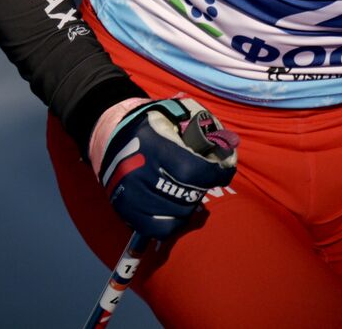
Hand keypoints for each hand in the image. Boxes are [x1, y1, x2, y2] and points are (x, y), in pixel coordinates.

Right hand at [90, 96, 238, 237]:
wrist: (113, 134)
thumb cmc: (153, 123)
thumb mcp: (178, 112)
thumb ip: (205, 125)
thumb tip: (229, 145)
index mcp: (154, 145)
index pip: (194, 171)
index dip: (215, 175)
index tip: (223, 172)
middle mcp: (139, 172)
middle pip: (186, 195)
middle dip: (202, 188)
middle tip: (204, 179)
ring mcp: (130, 194)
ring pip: (176, 214)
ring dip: (189, 204)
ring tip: (188, 190)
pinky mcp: (124, 210)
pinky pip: (158, 229)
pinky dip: (173, 221)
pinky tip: (176, 207)